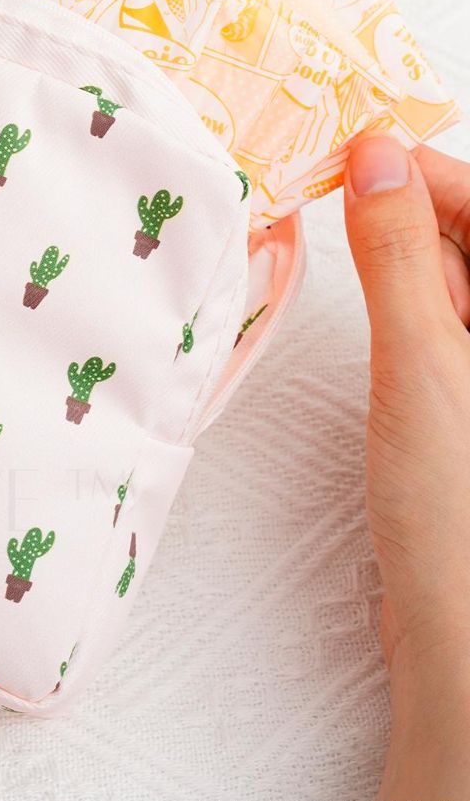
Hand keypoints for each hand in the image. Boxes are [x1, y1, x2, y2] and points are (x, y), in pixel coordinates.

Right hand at [344, 137, 469, 800]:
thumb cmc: (456, 514)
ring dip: (410, 263)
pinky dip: (414, 309)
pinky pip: (454, 325)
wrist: (461, 645)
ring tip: (365, 273)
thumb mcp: (421, 364)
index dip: (428, 172)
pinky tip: (386, 326)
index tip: (355, 154)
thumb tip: (376, 156)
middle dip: (414, 215)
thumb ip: (399, 255)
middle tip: (343, 210)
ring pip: (463, 280)